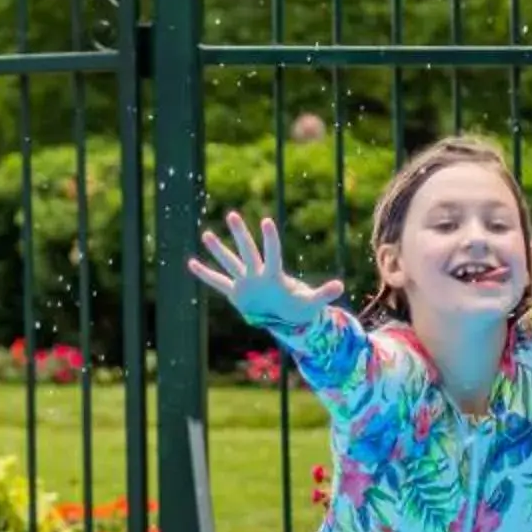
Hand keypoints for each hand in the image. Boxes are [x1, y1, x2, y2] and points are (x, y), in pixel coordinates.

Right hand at [189, 212, 343, 332]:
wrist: (286, 316)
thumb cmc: (299, 307)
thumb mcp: (311, 302)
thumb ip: (323, 293)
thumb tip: (340, 285)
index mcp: (274, 275)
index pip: (271, 254)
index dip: (270, 240)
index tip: (266, 221)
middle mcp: (257, 274)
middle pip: (247, 251)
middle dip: (239, 235)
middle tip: (232, 214)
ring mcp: (245, 281)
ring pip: (229, 262)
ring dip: (218, 250)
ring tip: (206, 234)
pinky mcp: (236, 293)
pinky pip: (217, 282)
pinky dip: (205, 275)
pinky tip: (191, 264)